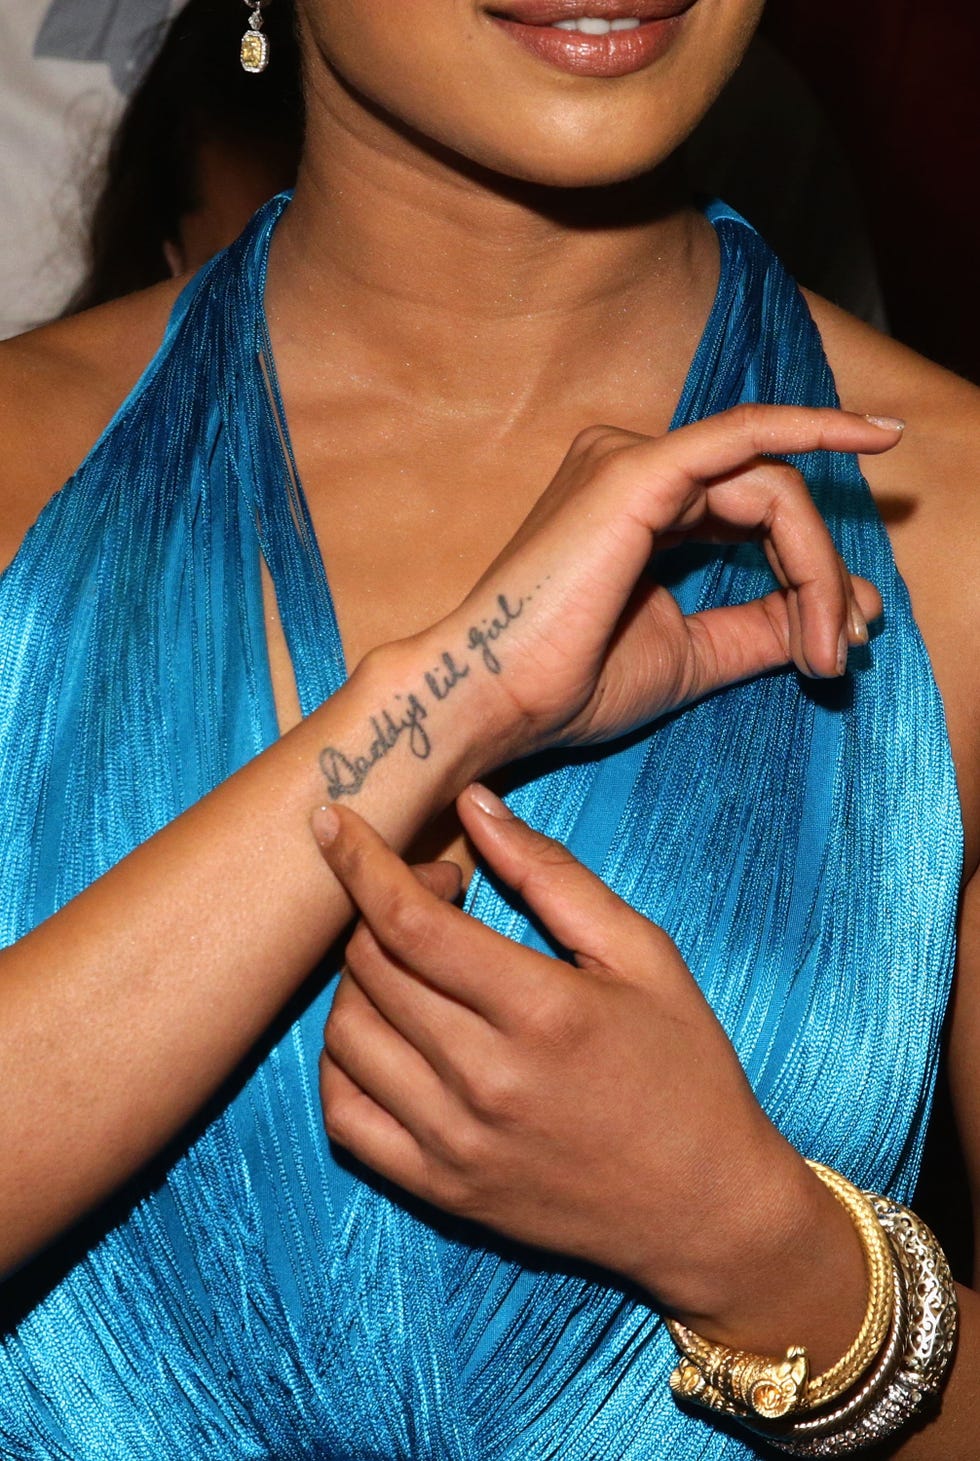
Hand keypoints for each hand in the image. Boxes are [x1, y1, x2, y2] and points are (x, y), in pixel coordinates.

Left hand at [315, 783, 814, 1329]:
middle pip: (370, 970)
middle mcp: (485, 1080)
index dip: (359, 862)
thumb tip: (474, 802)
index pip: (409, 923)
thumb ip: (552, 874)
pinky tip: (383, 1031)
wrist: (705, 1208)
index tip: (332, 821)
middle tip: (432, 896)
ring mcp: (455, 1142)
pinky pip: (344, 1116)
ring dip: (357, 980)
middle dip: (375, 907)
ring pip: (346, 1037)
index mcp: (542, 1011)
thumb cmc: (684, 1068)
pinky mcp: (439, 1188)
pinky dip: (342, 1062)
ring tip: (410, 963)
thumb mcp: (642, 953)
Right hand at [423, 406, 894, 770]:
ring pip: (771, 488)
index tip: (839, 646)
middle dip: (822, 576)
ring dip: (816, 566)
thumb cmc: (569, 683)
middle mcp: (634, 469)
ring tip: (829, 643)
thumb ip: (766, 625)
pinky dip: (815, 435)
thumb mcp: (695, 653)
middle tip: (844, 651)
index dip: (810, 576)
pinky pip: (749, 442)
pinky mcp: (638, 469)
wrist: (495, 700)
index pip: (754, 519)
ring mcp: (632, 460)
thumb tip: (857, 610)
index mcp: (640, 508)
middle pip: (771, 501)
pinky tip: (870, 440)